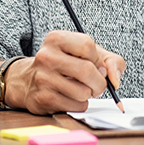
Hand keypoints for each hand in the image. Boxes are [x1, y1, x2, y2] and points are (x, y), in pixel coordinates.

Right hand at [5, 30, 125, 114]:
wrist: (29, 81)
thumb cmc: (65, 64)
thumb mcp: (86, 53)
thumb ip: (110, 60)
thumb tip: (115, 79)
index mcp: (57, 38)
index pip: (87, 45)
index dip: (98, 59)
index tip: (98, 66)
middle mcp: (47, 56)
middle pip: (86, 70)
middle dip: (99, 82)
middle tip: (98, 85)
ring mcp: (43, 78)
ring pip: (83, 92)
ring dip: (89, 94)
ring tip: (82, 89)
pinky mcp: (42, 99)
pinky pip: (75, 106)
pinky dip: (80, 105)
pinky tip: (71, 97)